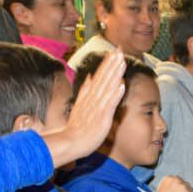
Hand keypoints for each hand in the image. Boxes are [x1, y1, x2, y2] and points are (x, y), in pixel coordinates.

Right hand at [44, 50, 125, 166]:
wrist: (70, 142)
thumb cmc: (77, 127)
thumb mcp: (80, 104)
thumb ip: (85, 90)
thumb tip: (90, 76)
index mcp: (89, 96)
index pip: (99, 76)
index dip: (107, 64)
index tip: (113, 52)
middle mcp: (93, 99)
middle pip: (104, 78)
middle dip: (112, 63)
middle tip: (119, 50)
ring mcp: (97, 107)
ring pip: (107, 88)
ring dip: (115, 74)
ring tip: (122, 62)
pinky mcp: (102, 118)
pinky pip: (110, 105)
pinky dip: (115, 95)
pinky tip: (121, 85)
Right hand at [152, 176, 192, 191]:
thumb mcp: (160, 191)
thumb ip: (168, 187)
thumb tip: (175, 189)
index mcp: (168, 178)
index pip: (177, 179)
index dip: (177, 187)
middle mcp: (176, 180)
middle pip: (184, 183)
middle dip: (183, 190)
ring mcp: (183, 187)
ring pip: (190, 189)